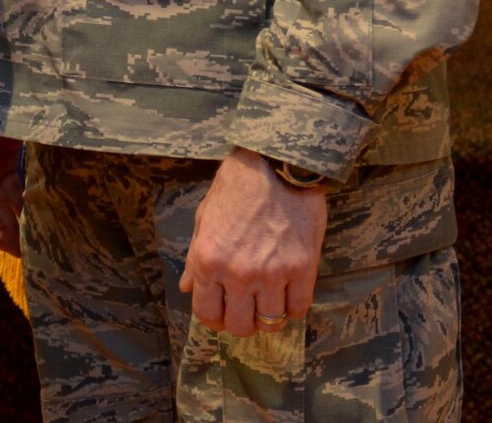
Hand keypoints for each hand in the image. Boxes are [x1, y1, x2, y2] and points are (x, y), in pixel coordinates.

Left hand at [180, 148, 327, 336]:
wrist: (274, 165)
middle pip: (239, 325)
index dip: (213, 319)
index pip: (206, 313)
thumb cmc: (235, 188)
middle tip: (245, 310)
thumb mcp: (204, 218)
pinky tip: (287, 295)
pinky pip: (298, 308)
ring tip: (267, 302)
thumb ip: (195, 258)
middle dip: (240, 322)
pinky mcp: (303, 269)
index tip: (220, 313)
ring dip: (268, 317)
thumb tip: (187, 288)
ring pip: (270, 322)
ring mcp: (272, 274)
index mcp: (208, 259)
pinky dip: (292, 308)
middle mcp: (238, 273)